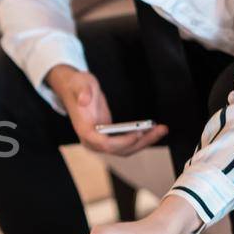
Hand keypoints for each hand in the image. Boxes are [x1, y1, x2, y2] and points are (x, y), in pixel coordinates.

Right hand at [47, 65, 168, 156]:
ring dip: (144, 141)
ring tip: (160, 130)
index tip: (137, 133)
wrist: (73, 89)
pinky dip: (140, 139)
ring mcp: (100, 140)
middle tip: (158, 130)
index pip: (104, 144)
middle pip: (119, 150)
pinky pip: (126, 143)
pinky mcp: (109, 137)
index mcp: (84, 131)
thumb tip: (84, 100)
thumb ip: (82, 91)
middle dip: (140, 142)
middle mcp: (92, 140)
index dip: (122, 142)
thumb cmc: (76, 86)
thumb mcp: (80, 83)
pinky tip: (152, 130)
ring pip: (125, 149)